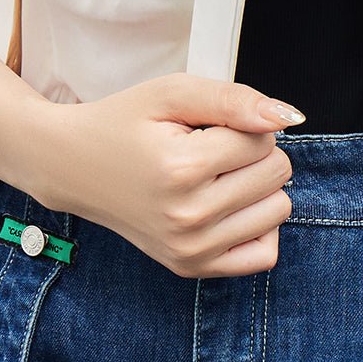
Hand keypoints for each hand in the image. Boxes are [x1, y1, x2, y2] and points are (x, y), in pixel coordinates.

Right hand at [38, 73, 307, 277]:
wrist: (72, 167)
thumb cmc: (126, 124)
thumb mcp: (173, 93)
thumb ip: (234, 99)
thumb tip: (290, 118)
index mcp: (181, 169)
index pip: (263, 140)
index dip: (241, 126)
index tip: (204, 130)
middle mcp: (187, 216)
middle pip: (278, 173)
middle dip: (253, 154)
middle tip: (208, 153)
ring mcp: (190, 250)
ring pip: (280, 209)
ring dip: (257, 189)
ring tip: (214, 179)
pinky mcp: (193, 268)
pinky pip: (266, 255)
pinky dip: (258, 227)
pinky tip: (227, 209)